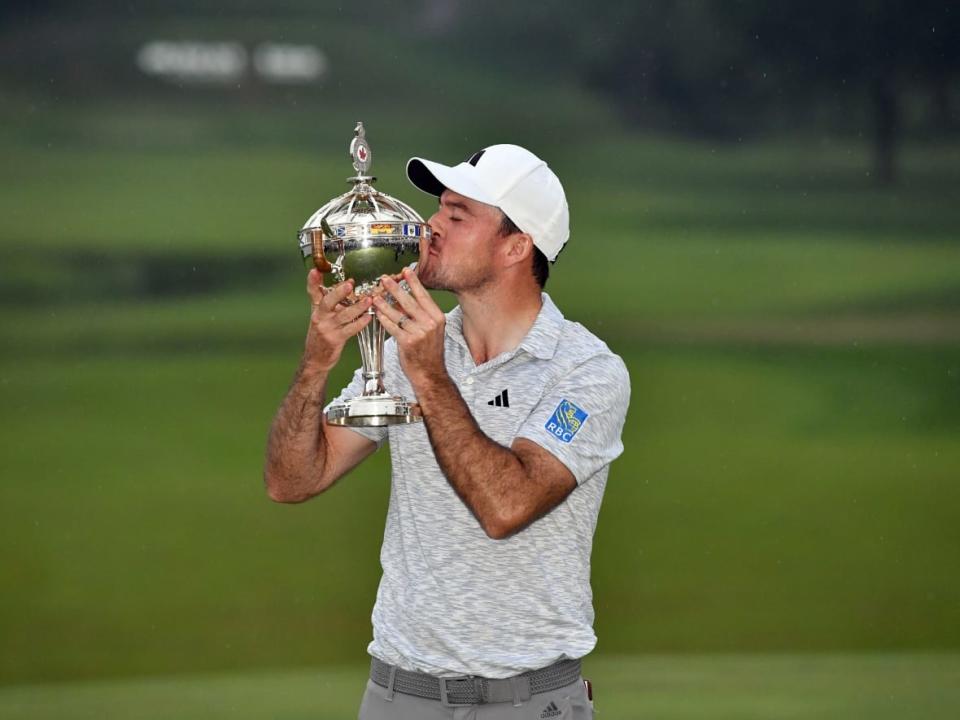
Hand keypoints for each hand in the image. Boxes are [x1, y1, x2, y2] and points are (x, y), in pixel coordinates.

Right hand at [303, 269, 372, 371]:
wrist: (316, 359)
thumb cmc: (322, 334)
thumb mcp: (321, 315)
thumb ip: (329, 300)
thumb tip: (345, 284)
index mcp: (316, 309)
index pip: (312, 292)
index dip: (313, 281)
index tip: (315, 270)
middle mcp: (320, 317)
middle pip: (327, 302)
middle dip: (338, 293)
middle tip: (349, 284)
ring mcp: (327, 328)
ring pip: (343, 315)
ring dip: (357, 307)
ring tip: (368, 300)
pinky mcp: (336, 339)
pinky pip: (350, 329)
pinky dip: (360, 323)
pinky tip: (369, 317)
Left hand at [372, 267, 446, 386]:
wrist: (430, 373)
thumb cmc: (429, 351)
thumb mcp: (431, 330)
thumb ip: (420, 315)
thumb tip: (403, 299)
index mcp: (438, 317)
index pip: (424, 296)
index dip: (413, 282)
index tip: (405, 271)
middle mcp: (430, 323)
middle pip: (409, 301)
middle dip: (395, 288)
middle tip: (384, 279)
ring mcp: (419, 333)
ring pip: (398, 314)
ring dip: (385, 304)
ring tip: (375, 296)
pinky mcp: (408, 342)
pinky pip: (392, 327)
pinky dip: (384, 319)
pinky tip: (377, 314)